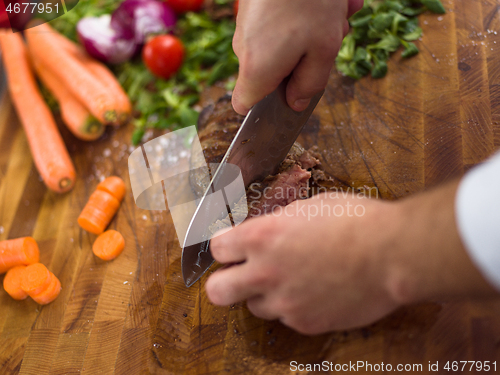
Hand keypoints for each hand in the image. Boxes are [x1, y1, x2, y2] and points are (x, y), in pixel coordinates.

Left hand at [206, 182, 496, 334]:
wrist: (393, 253)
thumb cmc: (356, 220)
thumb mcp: (309, 207)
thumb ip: (278, 223)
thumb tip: (266, 231)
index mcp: (262, 237)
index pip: (216, 248)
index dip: (225, 246)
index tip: (233, 247)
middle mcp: (266, 273)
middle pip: (217, 290)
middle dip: (224, 281)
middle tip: (241, 273)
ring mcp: (285, 303)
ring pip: (254, 307)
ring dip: (263, 294)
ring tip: (290, 280)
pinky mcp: (306, 323)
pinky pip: (287, 317)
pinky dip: (294, 306)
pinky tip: (315, 291)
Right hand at [231, 0, 363, 114]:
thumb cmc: (309, 1)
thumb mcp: (323, 50)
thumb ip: (310, 85)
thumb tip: (296, 103)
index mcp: (257, 69)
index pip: (243, 105)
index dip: (265, 106)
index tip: (289, 93)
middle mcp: (243, 50)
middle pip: (268, 75)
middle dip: (298, 65)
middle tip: (325, 42)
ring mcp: (245, 26)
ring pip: (276, 47)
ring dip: (306, 38)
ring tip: (331, 16)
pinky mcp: (251, 9)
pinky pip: (276, 26)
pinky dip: (300, 19)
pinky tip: (323, 4)